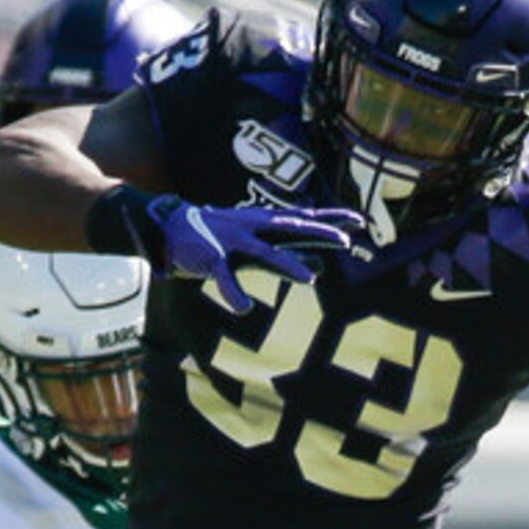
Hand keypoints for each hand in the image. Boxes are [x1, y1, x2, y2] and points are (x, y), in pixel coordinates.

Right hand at [140, 194, 364, 313]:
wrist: (169, 226)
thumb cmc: (217, 236)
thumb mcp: (254, 242)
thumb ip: (285, 253)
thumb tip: (318, 267)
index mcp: (263, 223)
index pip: (304, 218)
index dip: (331, 219)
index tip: (359, 221)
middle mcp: (253, 228)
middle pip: (293, 228)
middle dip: (320, 233)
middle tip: (346, 241)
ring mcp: (233, 242)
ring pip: (265, 254)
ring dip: (288, 266)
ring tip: (310, 278)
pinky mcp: (212, 259)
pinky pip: (226, 280)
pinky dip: (235, 296)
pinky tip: (244, 310)